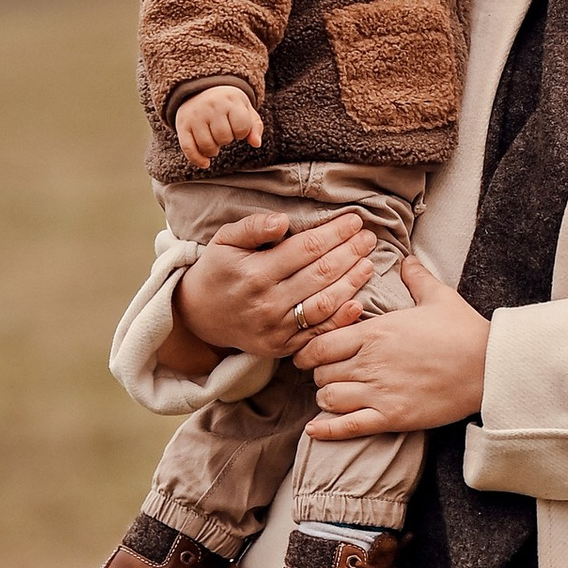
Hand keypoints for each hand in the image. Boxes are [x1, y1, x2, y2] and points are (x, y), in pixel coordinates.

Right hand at [161, 207, 375, 379]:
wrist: (199, 316)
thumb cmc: (217, 271)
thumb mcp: (224, 241)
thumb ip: (253, 227)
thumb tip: (283, 220)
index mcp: (255, 272)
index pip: (306, 248)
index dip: (335, 233)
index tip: (355, 221)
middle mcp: (268, 302)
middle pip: (321, 274)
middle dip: (350, 253)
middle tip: (369, 238)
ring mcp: (276, 328)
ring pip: (325, 304)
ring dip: (352, 283)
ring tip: (368, 263)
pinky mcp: (282, 346)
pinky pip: (318, 333)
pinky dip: (341, 319)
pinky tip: (358, 302)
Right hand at [173, 82, 263, 166]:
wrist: (201, 90)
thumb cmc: (228, 104)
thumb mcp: (245, 109)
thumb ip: (255, 126)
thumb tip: (256, 143)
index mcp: (230, 100)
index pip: (241, 127)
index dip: (242, 133)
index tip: (237, 128)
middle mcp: (211, 106)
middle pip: (224, 138)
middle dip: (227, 140)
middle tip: (224, 133)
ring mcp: (195, 116)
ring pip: (207, 145)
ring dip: (214, 151)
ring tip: (215, 143)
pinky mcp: (182, 125)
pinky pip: (188, 148)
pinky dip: (197, 160)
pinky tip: (205, 163)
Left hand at [303, 257, 491, 437]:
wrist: (489, 366)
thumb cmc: (464, 330)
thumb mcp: (438, 296)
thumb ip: (416, 277)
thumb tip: (406, 260)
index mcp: (374, 332)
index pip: (319, 343)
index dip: (310, 351)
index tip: (311, 355)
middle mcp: (370, 362)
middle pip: (320, 373)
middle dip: (319, 375)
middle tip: (327, 375)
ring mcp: (379, 391)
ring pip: (328, 398)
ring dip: (326, 398)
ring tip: (334, 396)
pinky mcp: (392, 416)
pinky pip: (347, 426)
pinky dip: (326, 430)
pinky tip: (314, 430)